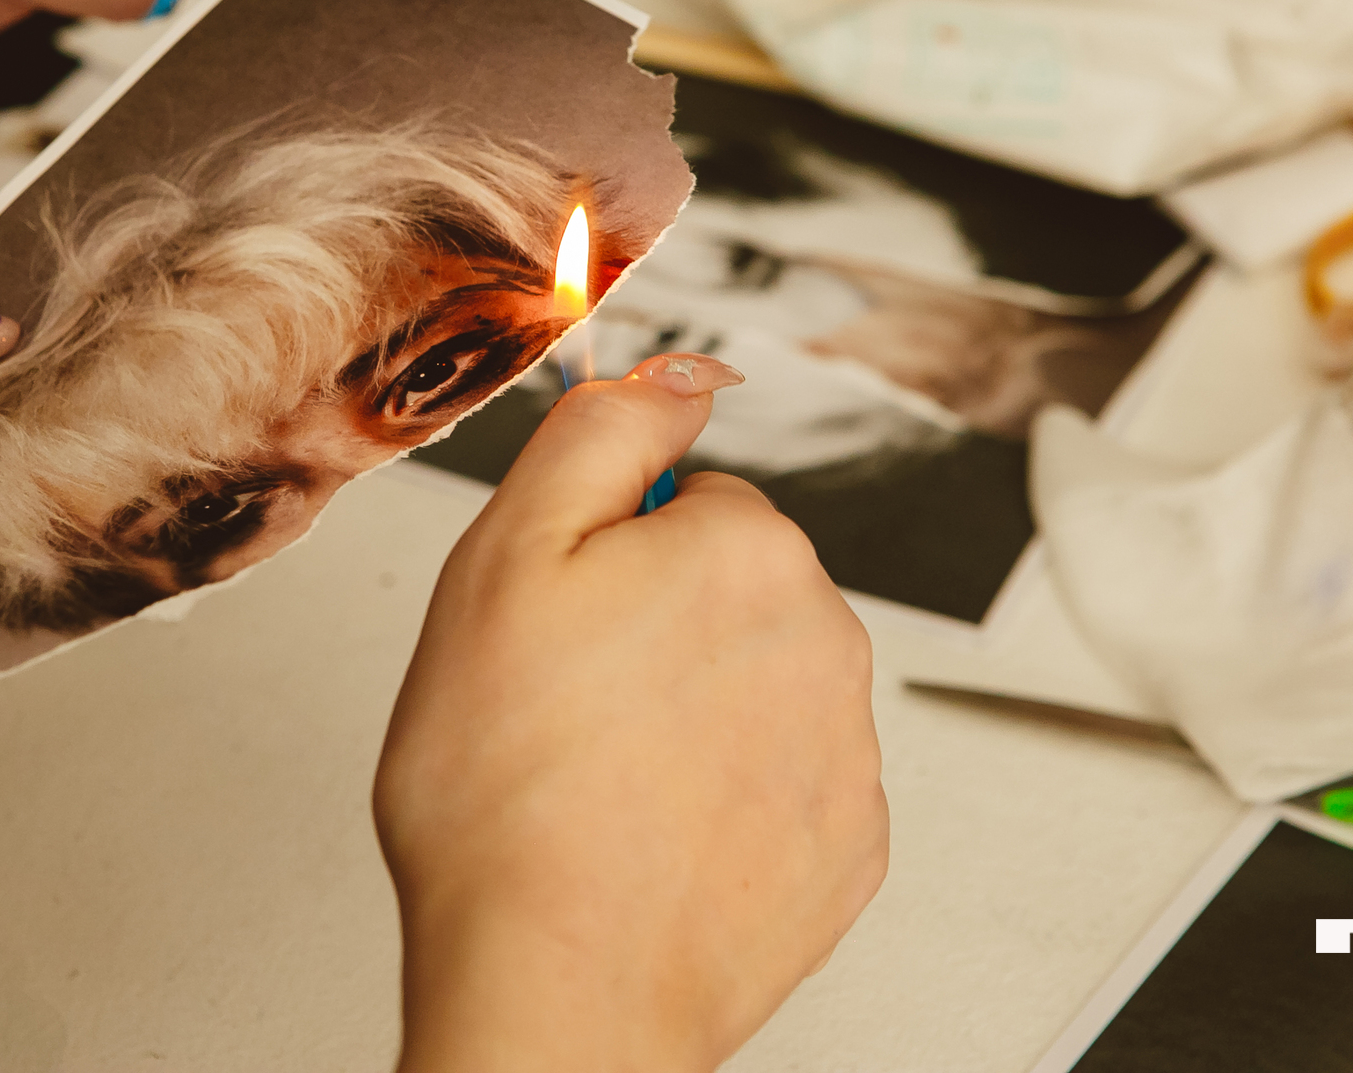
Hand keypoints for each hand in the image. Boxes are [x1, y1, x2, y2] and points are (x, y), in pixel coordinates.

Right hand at [374, 354, 888, 1072]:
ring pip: (755, 686)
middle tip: (566, 703)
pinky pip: (780, 782)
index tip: (561, 618)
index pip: (685, 500)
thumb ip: (603, 430)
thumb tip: (680, 369)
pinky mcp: (845, 848)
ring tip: (600, 781)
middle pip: (727, 590)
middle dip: (655, 627)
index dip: (603, 554)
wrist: (552, 983)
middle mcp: (825, 638)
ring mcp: (845, 751)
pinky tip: (649, 836)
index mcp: (746, 549)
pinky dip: (724, 799)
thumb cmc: (508, 789)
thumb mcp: (507, 554)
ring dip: (690, 714)